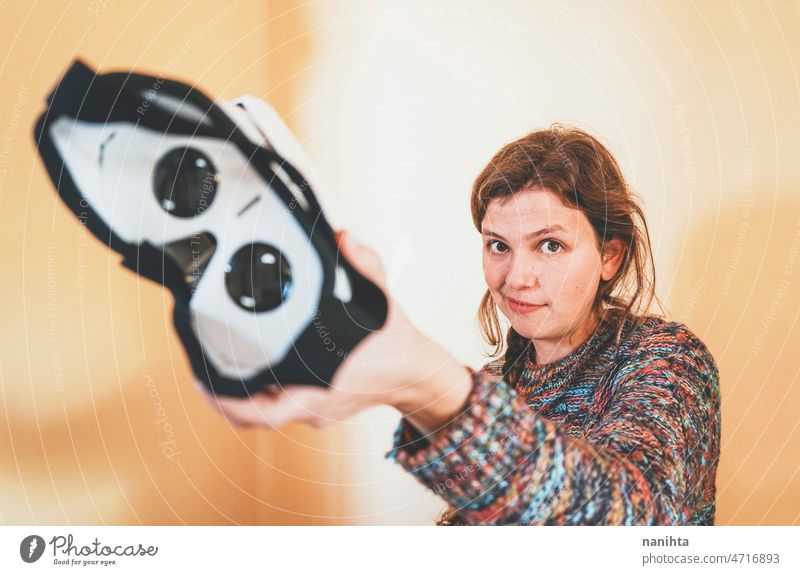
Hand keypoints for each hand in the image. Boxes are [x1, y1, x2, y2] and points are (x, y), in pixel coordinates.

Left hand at [194, 231, 473, 432]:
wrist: (415, 375)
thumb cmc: (394, 340)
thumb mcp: (383, 297)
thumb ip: (364, 264)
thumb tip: (343, 237)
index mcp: (325, 381)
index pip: (268, 408)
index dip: (230, 401)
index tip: (203, 379)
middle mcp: (316, 403)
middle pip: (254, 418)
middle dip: (221, 401)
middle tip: (198, 376)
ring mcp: (316, 411)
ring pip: (264, 417)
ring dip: (236, 401)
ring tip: (212, 374)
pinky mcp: (318, 411)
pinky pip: (280, 410)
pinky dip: (260, 397)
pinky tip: (248, 374)